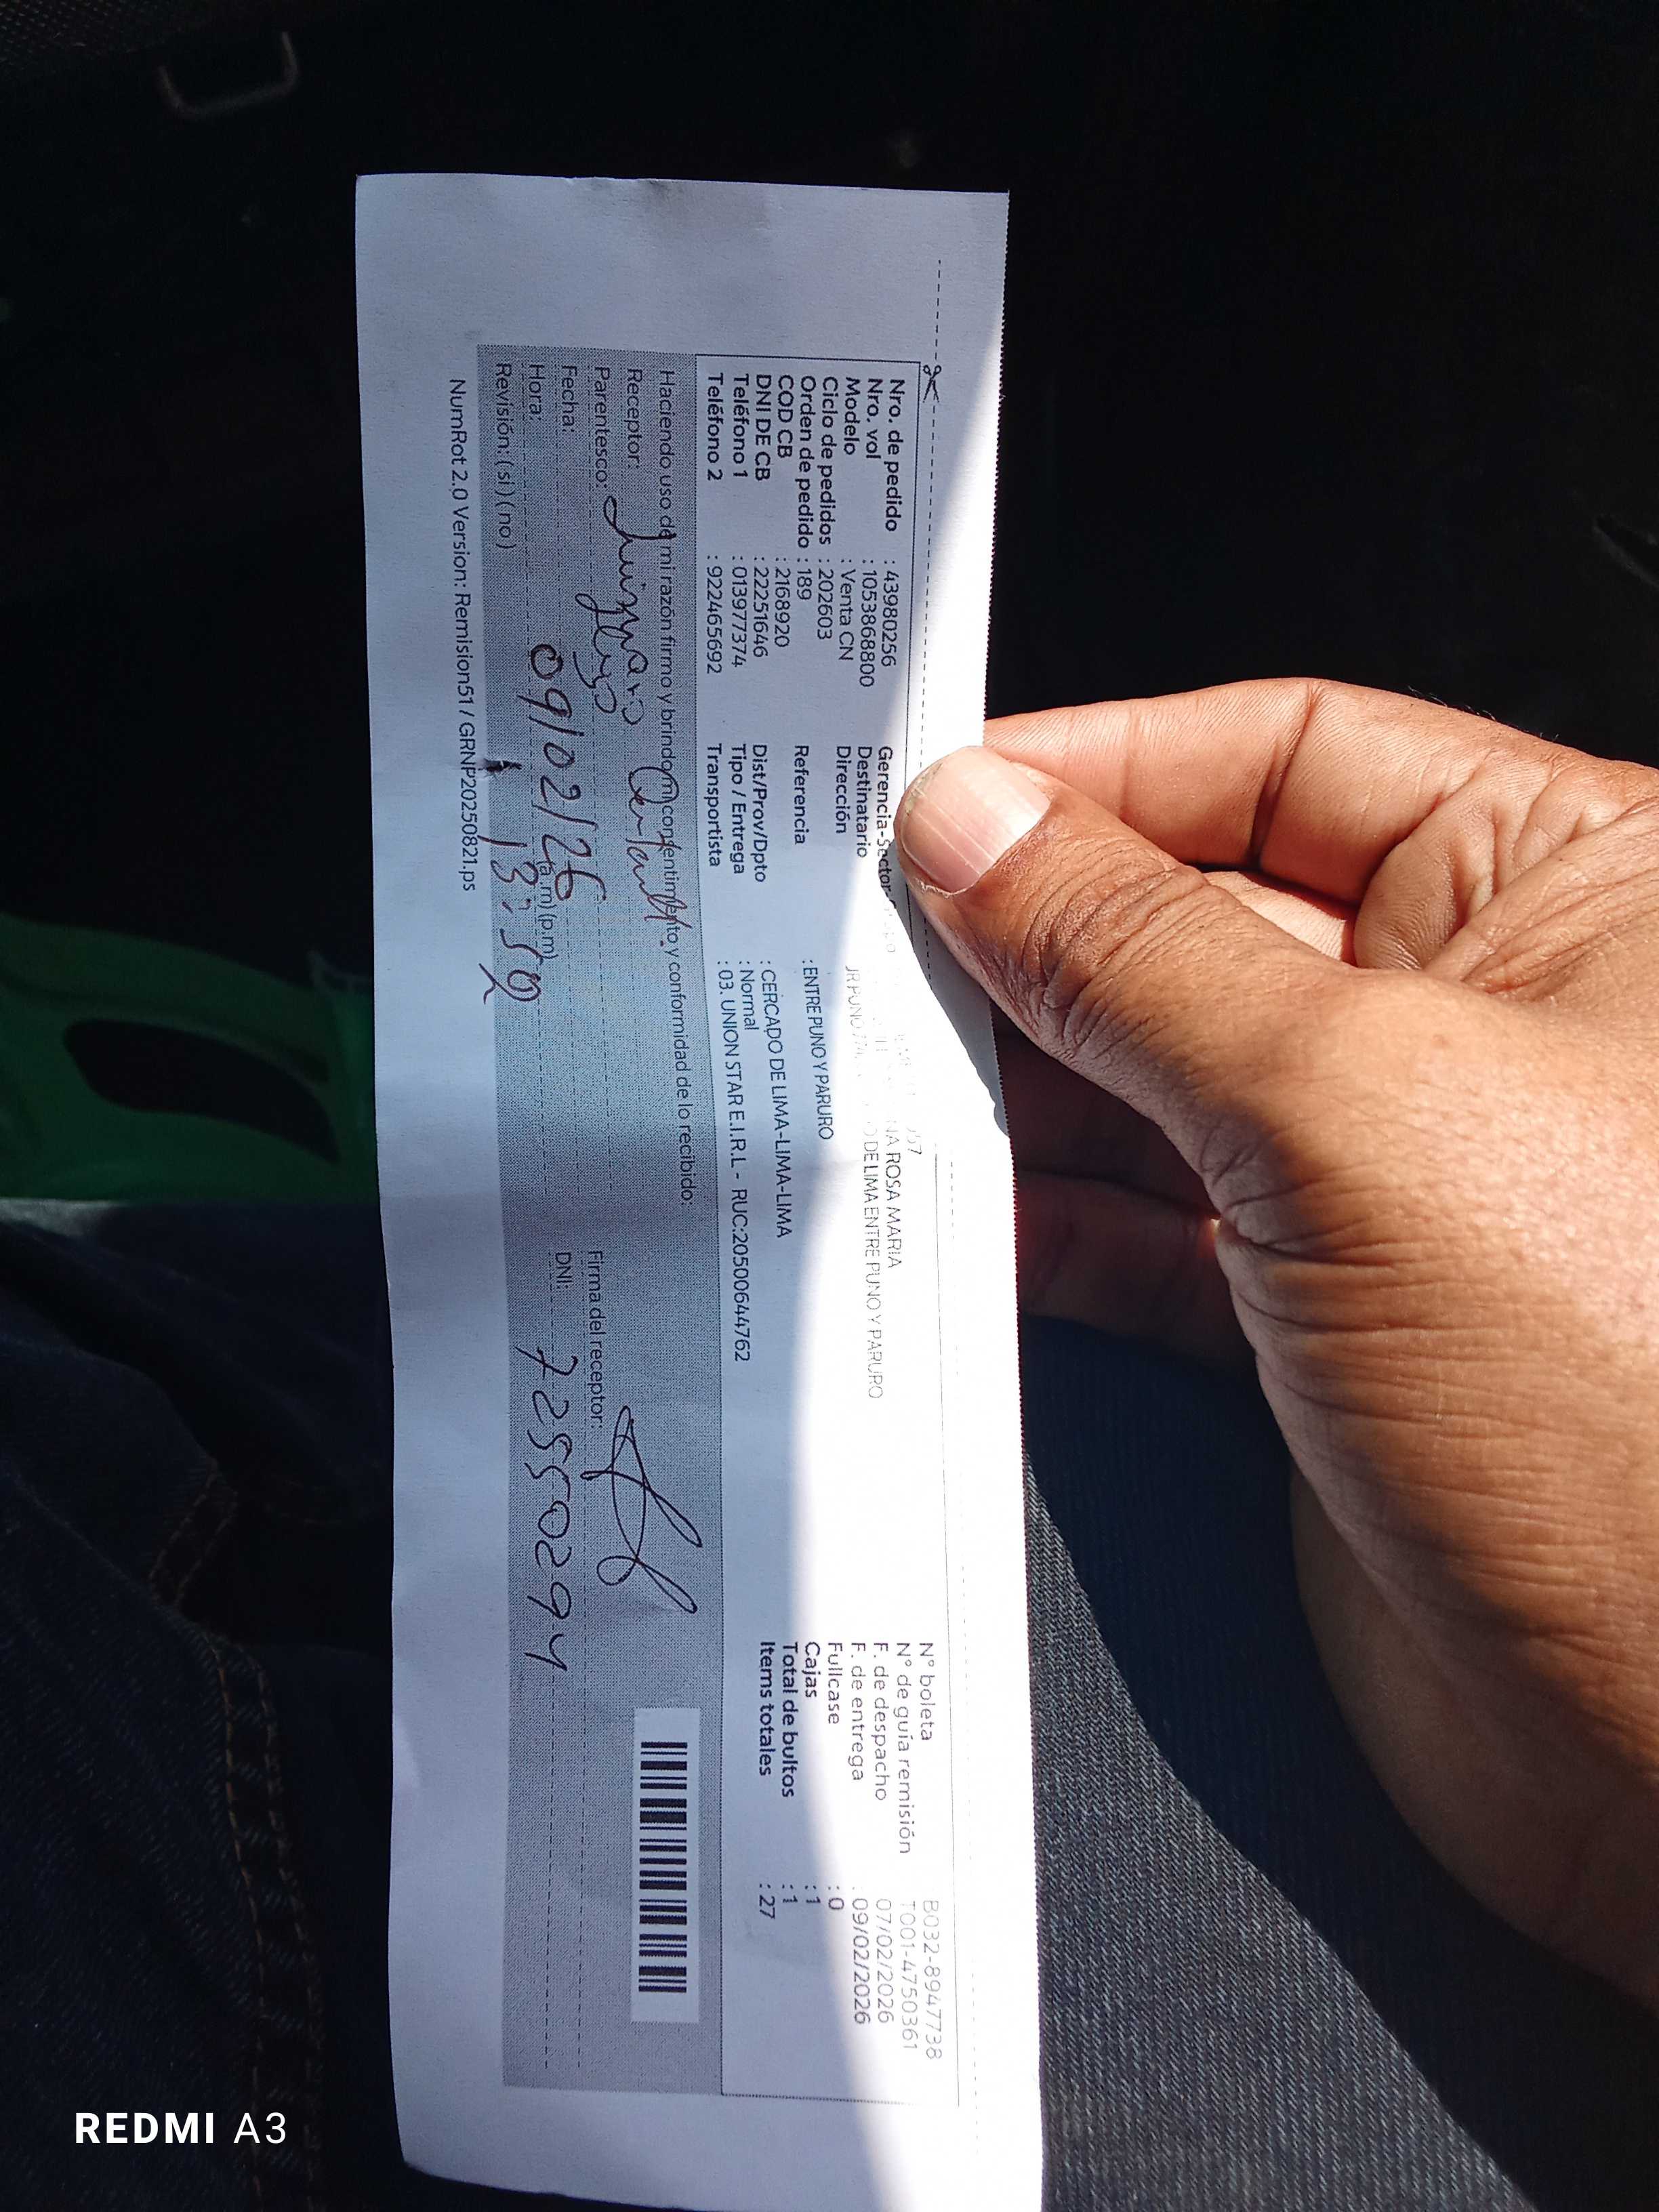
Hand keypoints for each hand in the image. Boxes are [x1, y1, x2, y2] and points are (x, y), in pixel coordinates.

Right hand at [895, 679, 1658, 2009]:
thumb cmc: (1629, 1402)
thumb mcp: (1351, 1103)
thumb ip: (1138, 955)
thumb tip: (979, 826)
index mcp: (1572, 894)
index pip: (1295, 754)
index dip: (1109, 769)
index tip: (945, 799)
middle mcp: (1486, 1024)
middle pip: (1209, 913)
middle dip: (1043, 931)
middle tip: (878, 939)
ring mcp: (1395, 1184)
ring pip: (1163, 1080)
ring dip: (1025, 1080)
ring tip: (887, 1068)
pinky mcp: (1323, 1327)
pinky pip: (1153, 1233)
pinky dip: (1052, 1222)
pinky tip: (962, 1208)